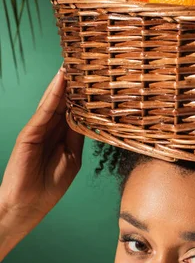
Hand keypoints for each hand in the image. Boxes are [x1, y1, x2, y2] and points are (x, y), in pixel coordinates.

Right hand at [0, 67, 83, 228]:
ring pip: (54, 99)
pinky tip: (61, 80)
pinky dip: (53, 95)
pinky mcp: (30, 132)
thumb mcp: (72, 157)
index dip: (86, 93)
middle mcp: (50, 127)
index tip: (98, 75)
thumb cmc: (49, 186)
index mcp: (62, 134)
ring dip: (65, 81)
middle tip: (87, 58)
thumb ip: (78, 135)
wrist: (27, 204)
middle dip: (75, 81)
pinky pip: (45, 110)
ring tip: (75, 60)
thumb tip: (91, 116)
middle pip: (65, 99)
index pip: (76, 108)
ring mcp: (39, 128)